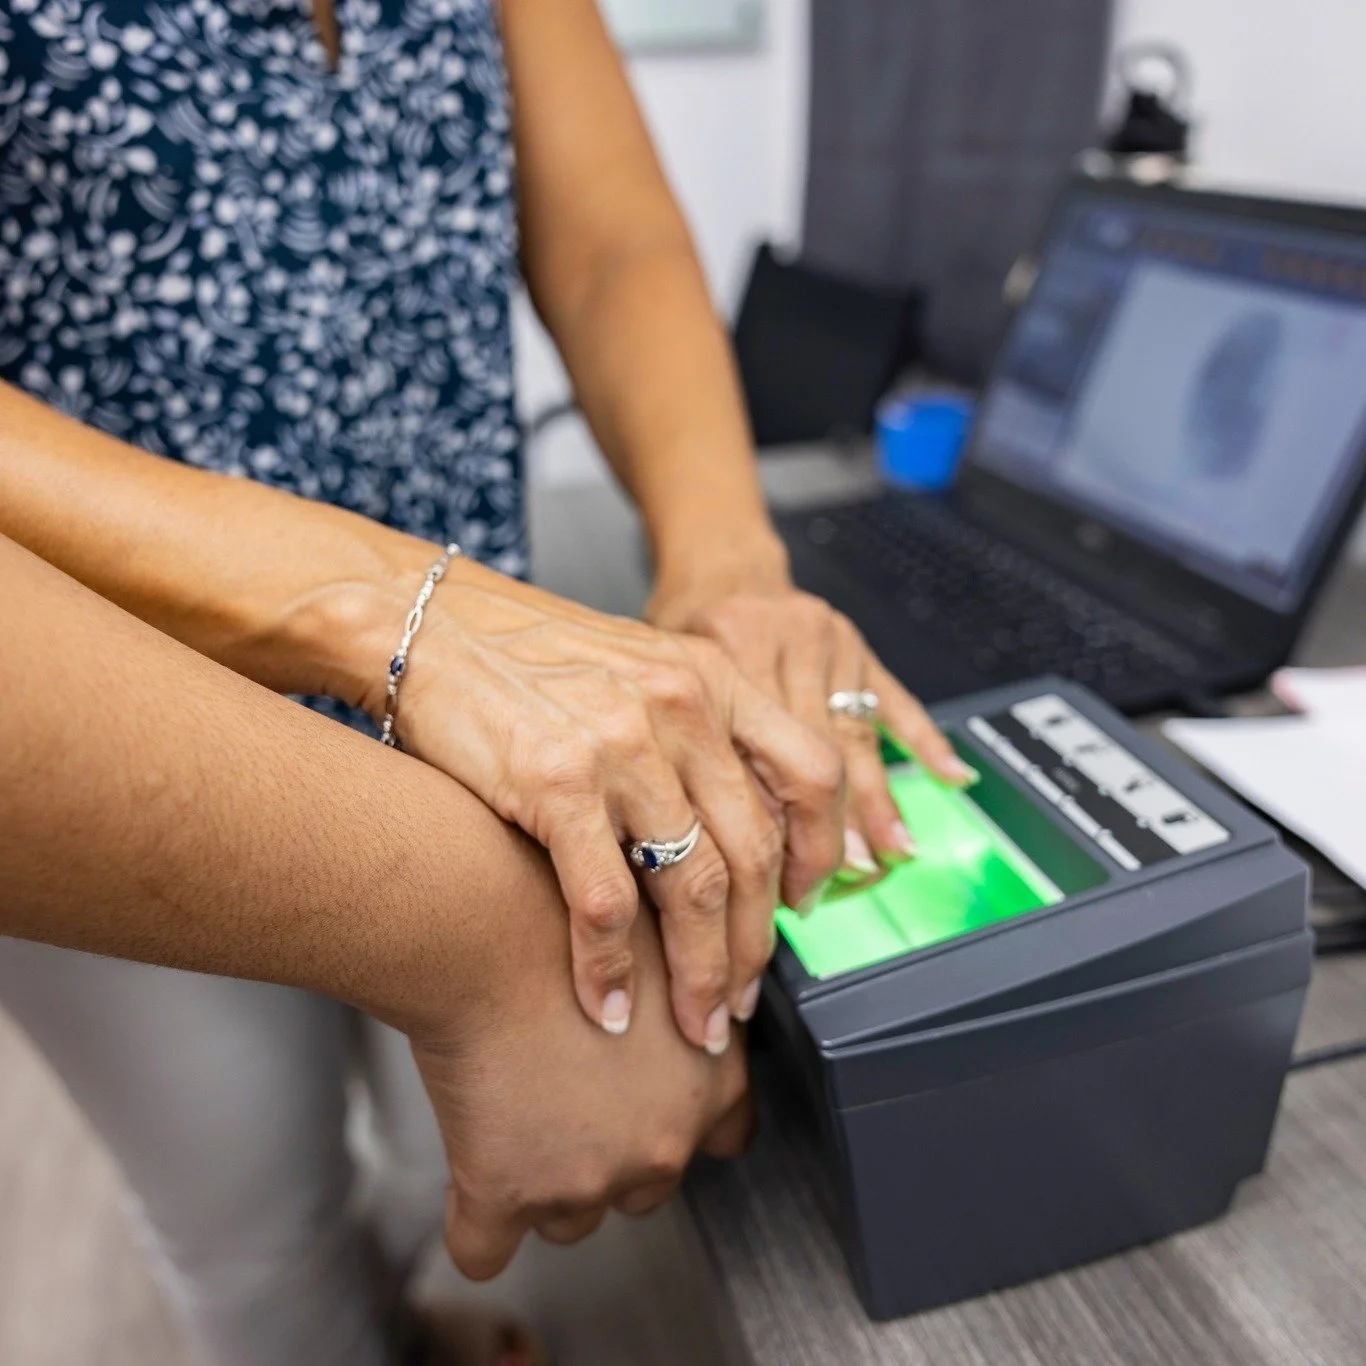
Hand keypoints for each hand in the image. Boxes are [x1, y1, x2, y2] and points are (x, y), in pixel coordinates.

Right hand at [353, 554, 843, 1051]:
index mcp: (710, 677)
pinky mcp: (555, 781)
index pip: (811, 774)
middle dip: (755, 945)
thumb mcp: (638, 668)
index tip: (807, 909)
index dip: (821, 854)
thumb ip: (695, 735)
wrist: (425, 626)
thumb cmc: (524, 656)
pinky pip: (605, 901)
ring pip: (691, 888)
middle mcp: (679, 706)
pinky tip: (608, 1005)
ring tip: (694, 1023)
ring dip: (698, 973)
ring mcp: (620, 743)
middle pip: (753, 851)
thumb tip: (734, 826)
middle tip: (743, 998)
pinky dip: (610, 968)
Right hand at [406, 848, 751, 1280]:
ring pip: (569, 1216)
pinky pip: (485, 1250)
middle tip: (564, 1089)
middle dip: (606, 1148)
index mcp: (714, 1080)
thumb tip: (675, 1020)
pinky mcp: (506, 1193)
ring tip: (513, 1112)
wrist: (490, 926)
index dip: (680, 1116)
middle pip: (641, 1184)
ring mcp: (586, 1179)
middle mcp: (663, 1142)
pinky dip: (476, 1227)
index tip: (646, 1098)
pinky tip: (466, 1191)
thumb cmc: (572, 917)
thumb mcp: (667, 952)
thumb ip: (684, 1006)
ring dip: (546, 1181)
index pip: (726, 1137)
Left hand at [648, 569, 973, 883]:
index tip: (776, 883)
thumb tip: (716, 844)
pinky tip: (951, 777)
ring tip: (892, 855)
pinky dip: (925, 741)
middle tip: (836, 883)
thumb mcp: (663, 678)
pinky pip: (895, 698)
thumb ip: (686, 744)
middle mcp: (781, 642)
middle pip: (812, 754)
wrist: (717, 561)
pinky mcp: (857, 644)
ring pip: (854, 737)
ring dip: (877, 803)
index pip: (754, 757)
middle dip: (828, 829)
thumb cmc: (682, 626)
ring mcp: (827, 643)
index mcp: (723, 652)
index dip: (768, 829)